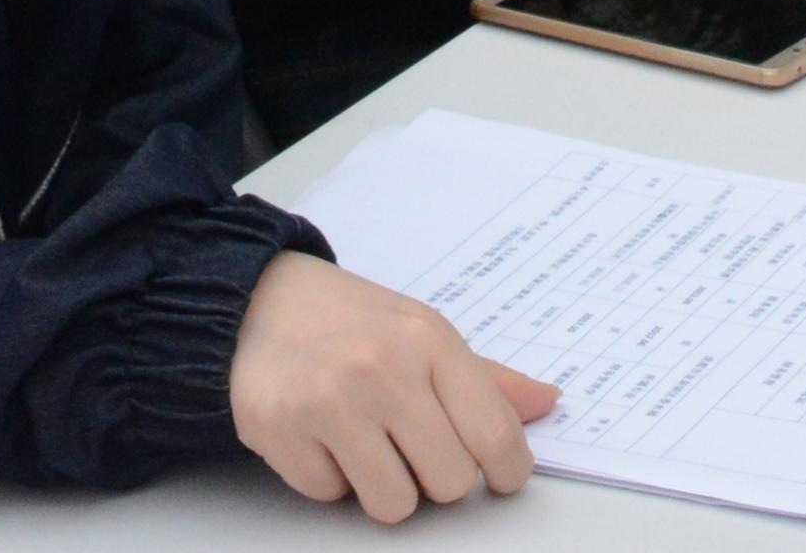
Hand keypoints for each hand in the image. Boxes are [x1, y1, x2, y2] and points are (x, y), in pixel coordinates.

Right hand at [229, 254, 555, 520]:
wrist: (260, 301)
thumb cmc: (354, 323)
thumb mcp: (425, 333)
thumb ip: (486, 379)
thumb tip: (546, 404)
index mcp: (431, 342)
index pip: (495, 434)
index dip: (509, 471)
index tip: (503, 477)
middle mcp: (383, 369)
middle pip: (449, 481)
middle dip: (438, 478)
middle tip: (415, 448)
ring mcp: (329, 401)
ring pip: (393, 505)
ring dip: (385, 487)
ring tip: (368, 444)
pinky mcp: (279, 430)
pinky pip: (330, 497)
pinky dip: (330, 477)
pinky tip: (321, 435)